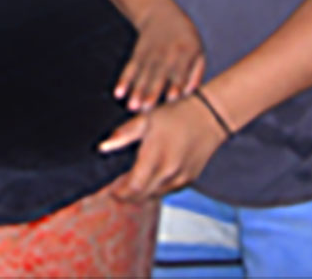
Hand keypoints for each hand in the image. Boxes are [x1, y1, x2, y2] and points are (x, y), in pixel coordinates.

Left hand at [98, 92, 227, 201]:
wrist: (208, 117)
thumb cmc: (175, 114)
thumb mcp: (146, 118)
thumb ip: (123, 134)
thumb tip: (103, 147)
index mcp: (155, 157)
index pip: (134, 187)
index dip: (120, 193)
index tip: (111, 192)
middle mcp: (169, 172)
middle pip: (143, 196)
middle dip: (128, 196)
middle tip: (118, 190)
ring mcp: (181, 177)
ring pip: (156, 195)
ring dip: (143, 193)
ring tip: (133, 183)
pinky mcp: (190, 178)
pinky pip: (169, 190)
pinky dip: (157, 188)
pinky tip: (151, 177)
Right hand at [116, 0, 204, 111]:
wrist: (161, 13)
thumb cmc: (185, 37)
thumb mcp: (198, 50)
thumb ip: (196, 72)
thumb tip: (188, 93)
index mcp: (185, 52)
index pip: (180, 71)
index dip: (176, 84)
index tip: (171, 98)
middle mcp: (166, 53)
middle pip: (158, 74)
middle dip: (152, 91)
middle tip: (146, 108)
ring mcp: (150, 54)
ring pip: (142, 74)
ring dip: (136, 91)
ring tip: (132, 106)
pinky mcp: (137, 54)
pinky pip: (129, 68)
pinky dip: (123, 80)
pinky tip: (118, 93)